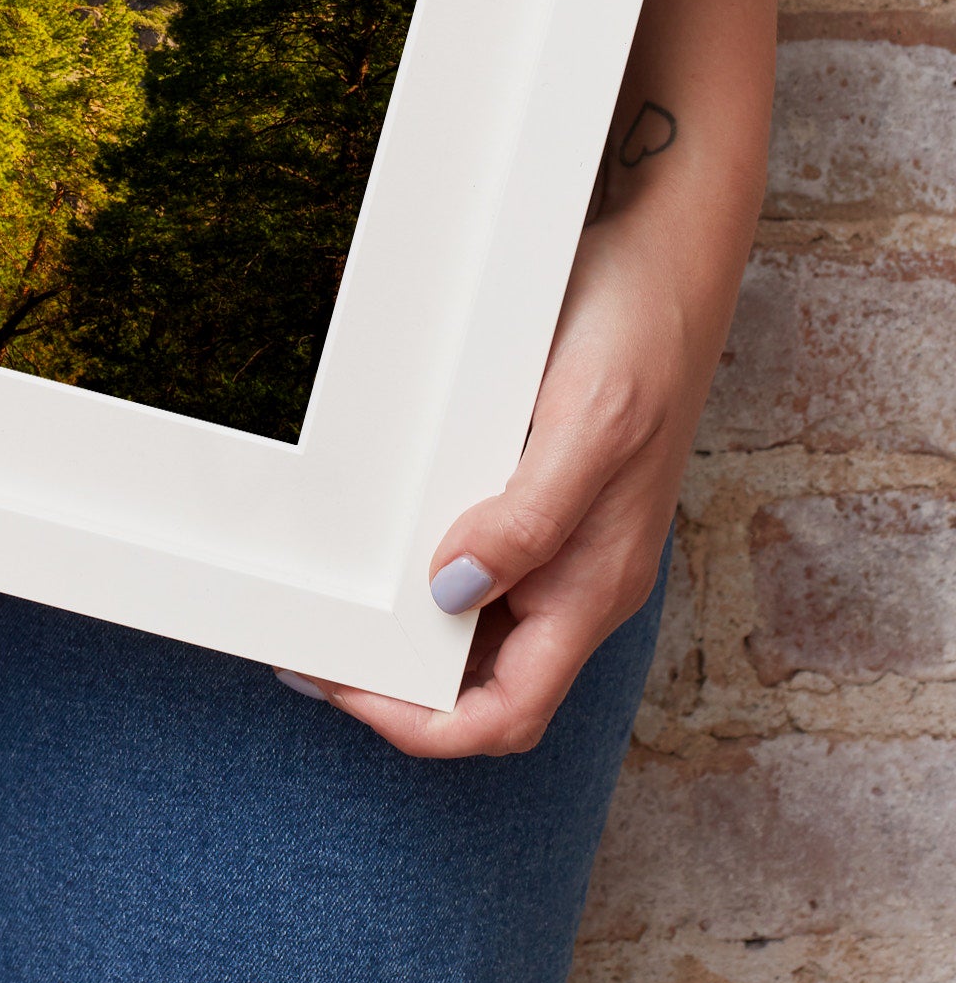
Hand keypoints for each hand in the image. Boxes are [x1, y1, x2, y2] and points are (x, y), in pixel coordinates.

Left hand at [288, 188, 729, 757]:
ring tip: (332, 606)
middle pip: (483, 686)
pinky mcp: (547, 498)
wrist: (669, 258)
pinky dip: (424, 575)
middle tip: (313, 648)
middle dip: (398, 686)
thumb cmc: (641, 334)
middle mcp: (580, 581)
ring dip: (407, 634)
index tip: (346, 687)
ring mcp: (565, 543)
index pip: (506, 712)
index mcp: (594, 586)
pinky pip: (481, 566)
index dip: (424, 723)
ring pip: (478, 631)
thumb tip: (451, 590)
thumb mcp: (587, 425)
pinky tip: (379, 545)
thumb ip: (528, 519)